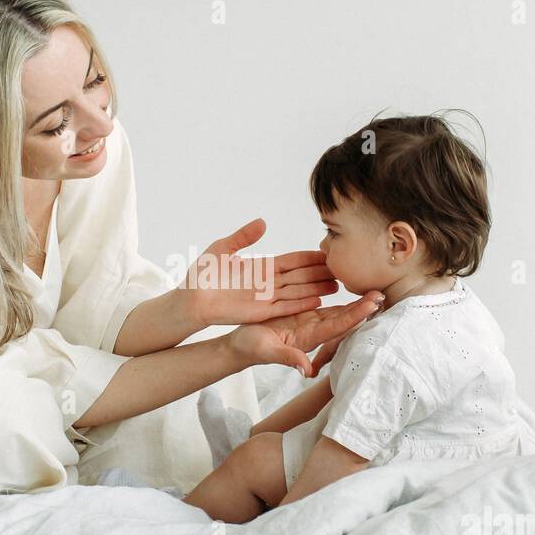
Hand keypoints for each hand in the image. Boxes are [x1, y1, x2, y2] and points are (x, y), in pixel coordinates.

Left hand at [182, 218, 337, 326]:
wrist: (192, 298)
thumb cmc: (203, 274)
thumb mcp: (223, 248)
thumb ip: (244, 236)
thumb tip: (263, 222)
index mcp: (261, 266)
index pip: (292, 260)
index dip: (309, 257)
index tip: (327, 252)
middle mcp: (268, 282)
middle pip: (300, 276)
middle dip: (321, 272)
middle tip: (342, 269)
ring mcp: (266, 297)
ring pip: (298, 291)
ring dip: (317, 288)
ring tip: (337, 285)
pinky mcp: (262, 312)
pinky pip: (286, 307)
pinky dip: (302, 303)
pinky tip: (318, 299)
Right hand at [226, 293, 383, 376]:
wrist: (241, 346)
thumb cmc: (250, 348)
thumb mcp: (267, 352)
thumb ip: (287, 358)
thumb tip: (307, 371)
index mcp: (308, 338)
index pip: (337, 326)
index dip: (354, 315)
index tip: (372, 305)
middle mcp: (314, 331)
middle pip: (344, 319)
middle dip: (363, 308)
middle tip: (383, 293)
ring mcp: (309, 323)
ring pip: (338, 312)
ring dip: (355, 302)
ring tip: (374, 289)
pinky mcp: (302, 315)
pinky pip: (325, 305)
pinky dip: (339, 298)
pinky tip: (349, 287)